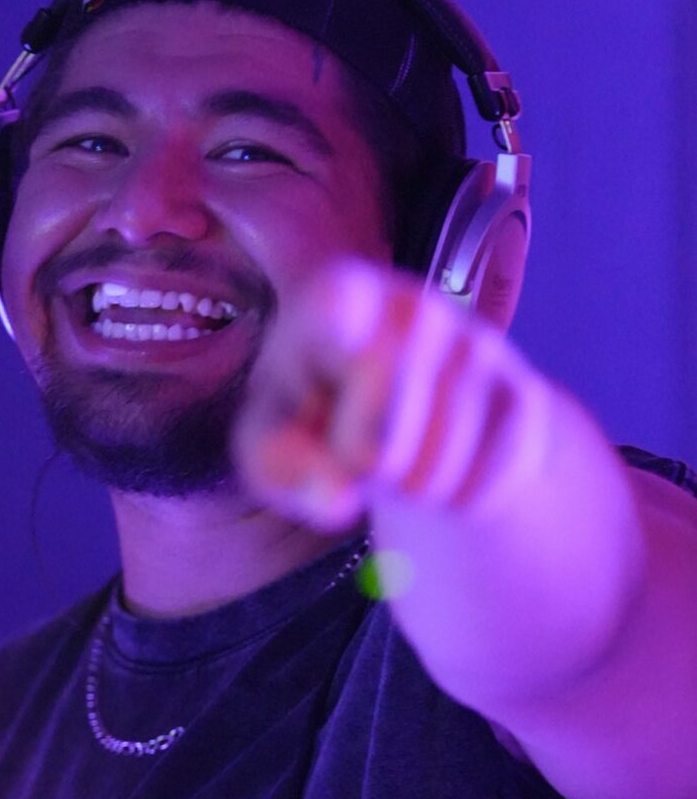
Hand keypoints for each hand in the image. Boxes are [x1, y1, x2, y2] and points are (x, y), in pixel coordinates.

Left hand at [232, 258, 551, 532]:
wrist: (405, 412)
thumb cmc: (317, 416)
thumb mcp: (275, 441)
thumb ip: (284, 468)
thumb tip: (336, 499)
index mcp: (336, 297)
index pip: (338, 304)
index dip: (343, 320)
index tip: (339, 327)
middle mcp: (413, 307)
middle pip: (386, 423)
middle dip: (365, 464)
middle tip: (355, 455)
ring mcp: (476, 345)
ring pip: (439, 461)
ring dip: (412, 490)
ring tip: (397, 460)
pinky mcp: (523, 394)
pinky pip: (486, 479)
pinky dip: (457, 501)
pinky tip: (441, 470)